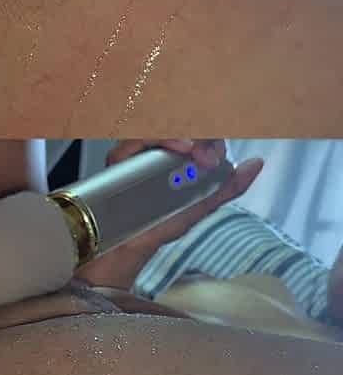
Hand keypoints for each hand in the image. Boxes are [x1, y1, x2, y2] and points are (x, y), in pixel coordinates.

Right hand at [75, 140, 263, 289]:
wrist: (129, 250)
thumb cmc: (158, 228)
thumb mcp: (200, 207)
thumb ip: (228, 186)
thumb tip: (256, 164)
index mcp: (174, 158)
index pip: (194, 132)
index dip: (209, 137)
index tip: (216, 156)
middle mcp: (153, 152)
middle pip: (176, 124)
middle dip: (198, 135)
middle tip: (208, 156)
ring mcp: (134, 154)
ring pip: (157, 127)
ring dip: (180, 133)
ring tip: (194, 150)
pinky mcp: (118, 160)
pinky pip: (134, 140)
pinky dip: (156, 138)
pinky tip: (177, 147)